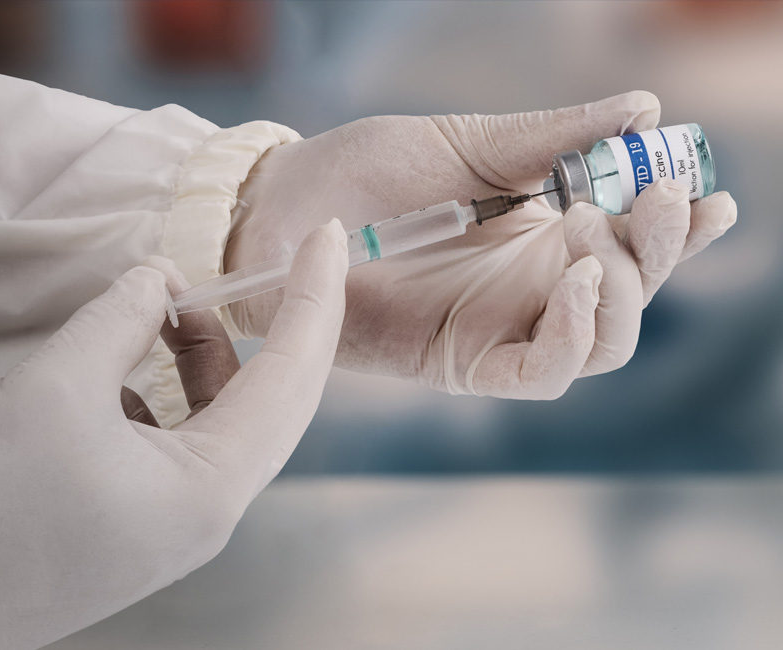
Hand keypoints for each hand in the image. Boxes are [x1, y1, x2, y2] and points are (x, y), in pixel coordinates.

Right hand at [0, 221, 347, 649]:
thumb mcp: (57, 389)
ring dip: (209, 355)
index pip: (292, 375)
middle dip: (287, 321)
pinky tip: (128, 367)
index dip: (315, 296)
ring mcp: (183, 520)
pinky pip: (184, 439)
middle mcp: (214, 510)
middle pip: (276, 397)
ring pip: (226, 417)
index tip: (330, 236)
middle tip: (298, 255)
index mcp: (214, 488)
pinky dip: (169, 390)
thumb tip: (160, 276)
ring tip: (172, 309)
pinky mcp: (150, 519)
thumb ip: (122, 320)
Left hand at [225, 92, 736, 397]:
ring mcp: (503, 328)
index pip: (633, 240)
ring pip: (603, 341)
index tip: (712, 193)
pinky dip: (573, 335)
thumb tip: (644, 107)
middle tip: (655, 197)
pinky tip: (575, 280)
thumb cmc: (364, 174)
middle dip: (661, 251)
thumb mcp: (466, 144)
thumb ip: (550, 138)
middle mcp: (533, 287)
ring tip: (595, 233)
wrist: (285, 214)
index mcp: (542, 233)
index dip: (681, 227)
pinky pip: (540, 372)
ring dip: (622, 291)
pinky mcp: (465, 364)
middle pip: (632, 295)